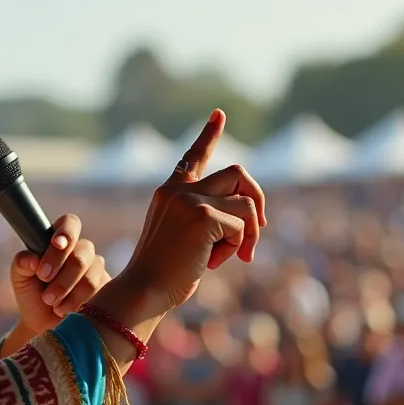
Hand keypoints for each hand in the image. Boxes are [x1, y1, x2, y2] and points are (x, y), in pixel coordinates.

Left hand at [10, 214, 110, 332]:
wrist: (43, 324)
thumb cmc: (32, 294)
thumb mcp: (20, 278)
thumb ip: (21, 263)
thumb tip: (33, 259)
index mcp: (60, 240)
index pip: (70, 223)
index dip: (66, 232)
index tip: (55, 244)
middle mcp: (81, 250)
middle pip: (81, 252)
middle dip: (61, 272)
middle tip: (45, 287)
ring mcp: (96, 269)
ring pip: (90, 274)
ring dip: (67, 291)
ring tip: (52, 303)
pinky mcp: (105, 288)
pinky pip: (98, 291)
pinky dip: (76, 302)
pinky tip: (64, 309)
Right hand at [114, 110, 266, 313]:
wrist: (144, 290)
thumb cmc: (164, 274)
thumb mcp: (185, 238)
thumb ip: (207, 218)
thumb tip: (252, 217)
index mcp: (170, 192)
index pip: (193, 156)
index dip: (208, 134)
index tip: (219, 114)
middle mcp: (179, 189)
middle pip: (238, 174)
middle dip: (256, 200)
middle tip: (259, 231)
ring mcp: (190, 200)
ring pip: (245, 203)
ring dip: (248, 233)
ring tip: (230, 256)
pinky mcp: (202, 216)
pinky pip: (243, 226)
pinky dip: (237, 247)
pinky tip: (212, 262)